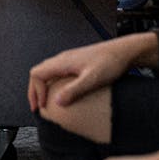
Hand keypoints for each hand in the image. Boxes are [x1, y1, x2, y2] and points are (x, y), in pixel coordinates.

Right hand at [27, 34, 158, 111]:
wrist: (124, 52)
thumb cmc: (110, 62)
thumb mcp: (92, 79)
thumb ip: (74, 90)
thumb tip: (57, 102)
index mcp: (63, 62)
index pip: (37, 74)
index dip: (35, 91)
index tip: (42, 106)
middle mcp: (63, 59)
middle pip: (39, 72)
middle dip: (34, 91)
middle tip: (37, 107)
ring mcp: (69, 60)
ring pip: (47, 72)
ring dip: (42, 87)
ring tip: (45, 102)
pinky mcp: (76, 63)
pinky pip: (56, 73)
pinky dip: (52, 84)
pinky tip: (60, 93)